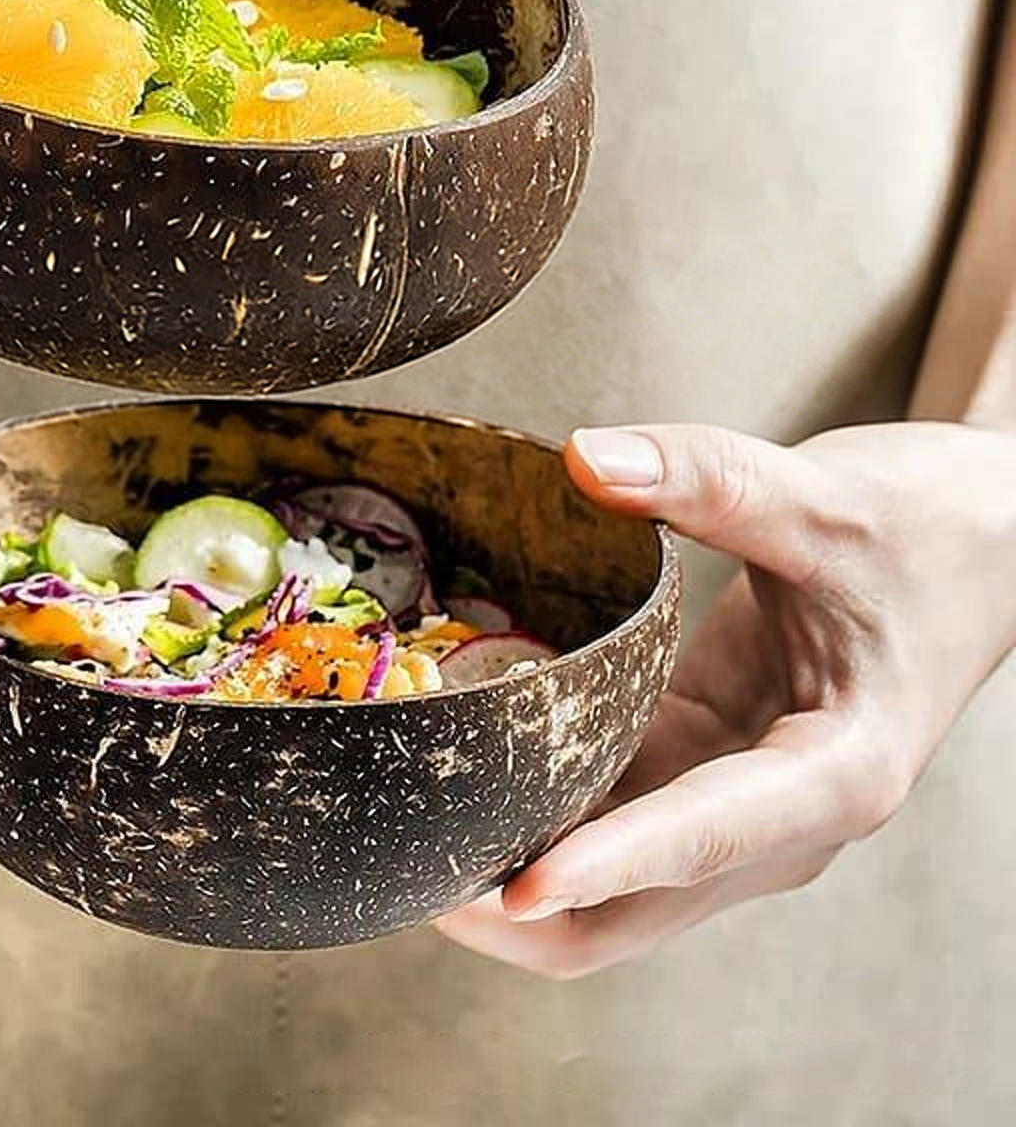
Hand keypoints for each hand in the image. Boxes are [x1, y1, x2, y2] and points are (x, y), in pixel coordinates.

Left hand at [438, 420, 1015, 977]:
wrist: (982, 538)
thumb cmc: (928, 530)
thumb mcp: (825, 496)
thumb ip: (708, 476)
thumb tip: (584, 459)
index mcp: (836, 771)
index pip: (706, 835)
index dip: (605, 866)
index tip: (510, 888)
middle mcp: (783, 815)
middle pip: (638, 907)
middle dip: (526, 909)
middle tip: (410, 875)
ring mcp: (737, 794)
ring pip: (613, 876)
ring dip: (519, 865)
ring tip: (409, 834)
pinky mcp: (703, 757)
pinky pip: (610, 808)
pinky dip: (541, 805)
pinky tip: (466, 770)